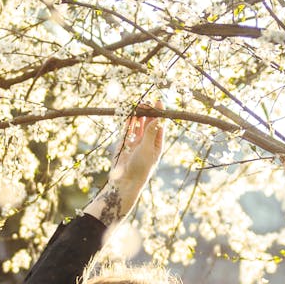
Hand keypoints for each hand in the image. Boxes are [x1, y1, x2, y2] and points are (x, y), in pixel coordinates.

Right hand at [84, 103, 163, 226]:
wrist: (125, 181)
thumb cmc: (140, 167)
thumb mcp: (147, 148)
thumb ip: (150, 132)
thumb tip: (158, 118)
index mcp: (156, 144)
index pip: (159, 126)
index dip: (159, 114)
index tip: (159, 102)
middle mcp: (146, 142)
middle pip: (148, 123)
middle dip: (148, 112)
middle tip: (146, 102)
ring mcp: (135, 142)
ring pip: (137, 125)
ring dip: (138, 115)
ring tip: (138, 105)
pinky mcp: (124, 144)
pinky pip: (127, 130)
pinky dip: (128, 122)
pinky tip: (129, 113)